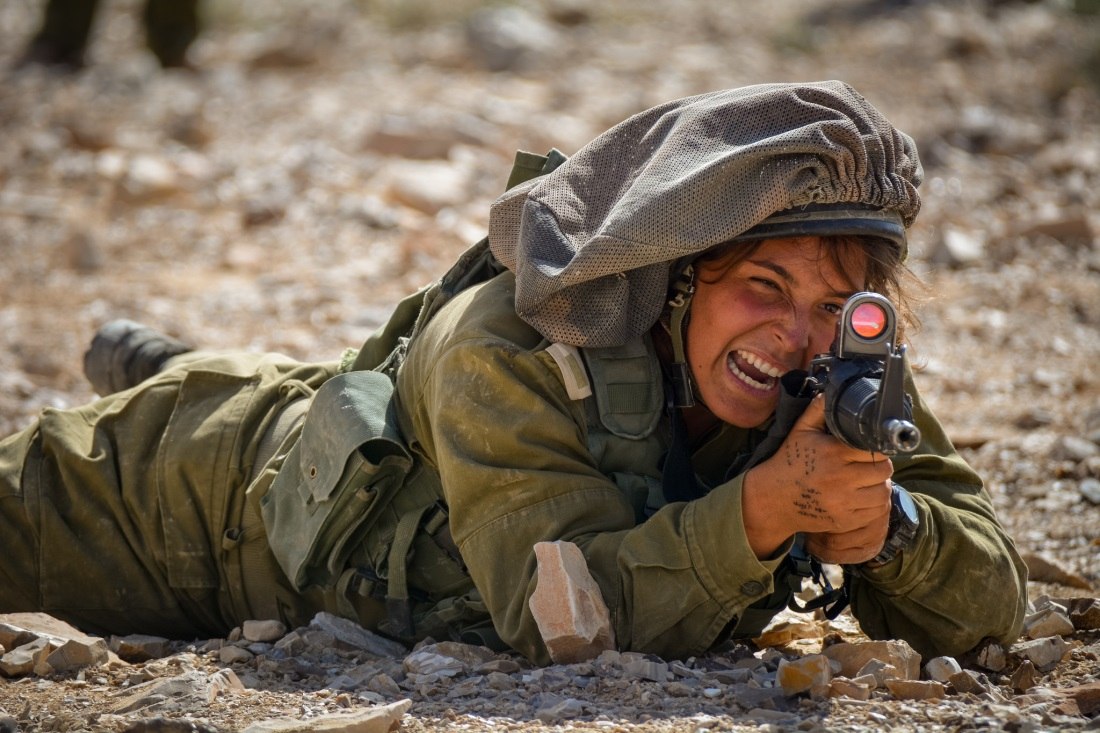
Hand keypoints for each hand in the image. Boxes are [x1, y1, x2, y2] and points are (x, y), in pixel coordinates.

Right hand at [741, 395, 892, 562]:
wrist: (771, 498)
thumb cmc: (788, 461)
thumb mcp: (800, 431)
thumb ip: (819, 409)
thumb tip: (834, 392)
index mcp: (832, 453)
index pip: (874, 449)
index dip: (875, 447)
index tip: (868, 449)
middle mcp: (840, 478)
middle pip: (883, 470)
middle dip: (879, 466)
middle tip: (867, 465)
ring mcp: (843, 502)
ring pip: (883, 492)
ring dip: (879, 485)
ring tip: (867, 481)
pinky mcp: (844, 520)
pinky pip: (875, 512)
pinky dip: (874, 504)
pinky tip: (861, 497)